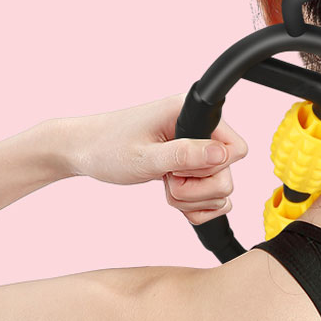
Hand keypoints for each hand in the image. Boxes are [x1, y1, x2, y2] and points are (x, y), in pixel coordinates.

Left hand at [65, 93, 248, 224]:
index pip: (236, 149)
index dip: (213, 168)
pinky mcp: (192, 167)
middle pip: (229, 174)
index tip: (180, 169)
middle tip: (168, 181)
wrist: (84, 151)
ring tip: (165, 186)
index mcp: (192, 115)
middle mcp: (200, 130)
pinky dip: (195, 205)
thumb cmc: (107, 147)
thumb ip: (184, 155)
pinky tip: (175, 200)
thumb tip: (222, 154)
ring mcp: (197, 150)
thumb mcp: (143, 156)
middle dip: (198, 190)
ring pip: (220, 188)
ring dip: (193, 199)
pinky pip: (211, 196)